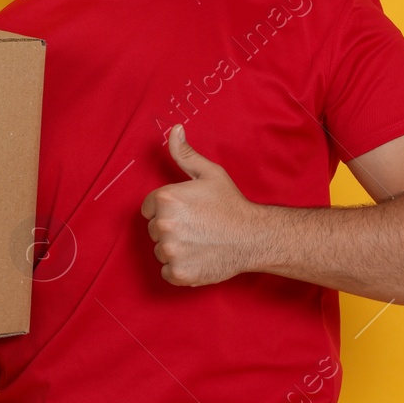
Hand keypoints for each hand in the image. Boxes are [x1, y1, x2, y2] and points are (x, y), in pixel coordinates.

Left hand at [140, 124, 267, 285]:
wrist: (254, 237)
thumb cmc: (231, 205)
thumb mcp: (209, 173)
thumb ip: (185, 153)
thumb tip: (174, 129)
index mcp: (166, 198)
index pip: (148, 207)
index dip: (167, 209)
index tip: (188, 212)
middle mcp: (163, 224)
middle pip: (153, 229)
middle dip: (171, 228)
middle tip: (197, 227)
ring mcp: (170, 250)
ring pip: (160, 251)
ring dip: (175, 249)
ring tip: (200, 242)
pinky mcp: (178, 273)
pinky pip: (167, 271)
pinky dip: (180, 269)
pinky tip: (198, 258)